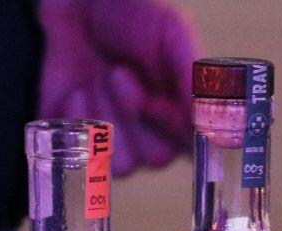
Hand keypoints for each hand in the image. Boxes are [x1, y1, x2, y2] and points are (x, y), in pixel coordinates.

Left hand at [38, 0, 198, 175]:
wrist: (76, 3)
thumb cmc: (130, 16)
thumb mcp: (171, 33)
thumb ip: (191, 75)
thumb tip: (205, 116)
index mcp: (182, 112)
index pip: (194, 148)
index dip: (173, 128)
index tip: (155, 100)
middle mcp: (153, 135)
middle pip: (156, 158)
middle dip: (133, 113)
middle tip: (119, 74)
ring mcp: (115, 143)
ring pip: (120, 164)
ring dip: (105, 115)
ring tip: (98, 78)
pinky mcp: (76, 142)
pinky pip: (81, 156)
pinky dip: (77, 120)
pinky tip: (76, 92)